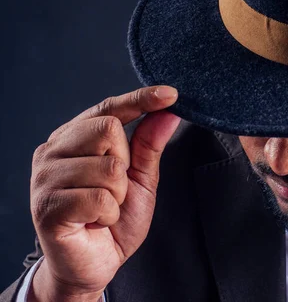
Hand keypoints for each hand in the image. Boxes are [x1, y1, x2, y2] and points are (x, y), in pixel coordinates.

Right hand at [29, 86, 180, 301]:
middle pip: (108, 129)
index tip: (171, 93)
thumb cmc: (114, 221)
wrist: (95, 265)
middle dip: (124, 163)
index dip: (140, 98)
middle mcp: (52, 152)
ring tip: (103, 209)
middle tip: (113, 190)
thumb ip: (148, 145)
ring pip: (108, 167)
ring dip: (118, 195)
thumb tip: (168, 112)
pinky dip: (108, 214)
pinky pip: (99, 198)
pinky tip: (95, 222)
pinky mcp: (46, 207)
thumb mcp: (139, 179)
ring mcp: (45, 178)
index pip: (107, 108)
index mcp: (72, 139)